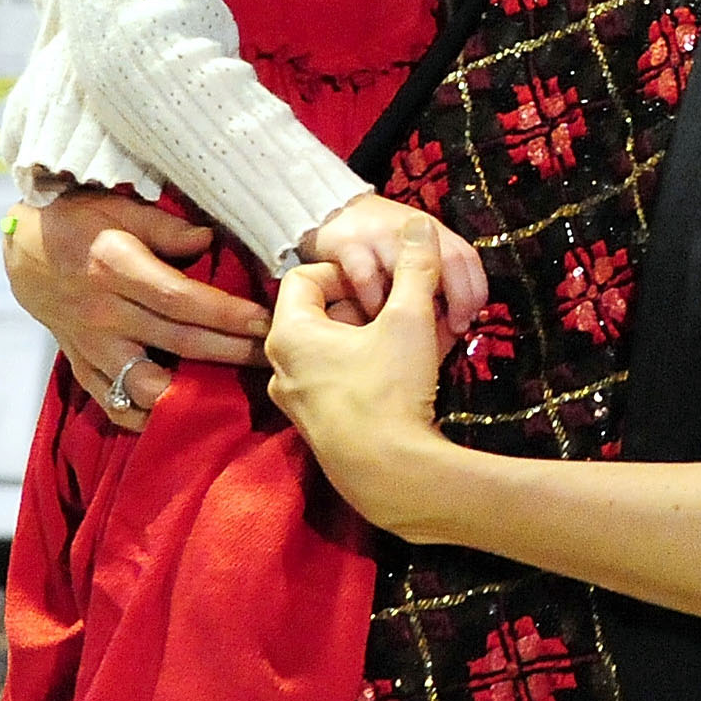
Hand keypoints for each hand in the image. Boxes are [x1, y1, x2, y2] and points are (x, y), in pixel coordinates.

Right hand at [3, 187, 268, 432]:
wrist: (23, 249)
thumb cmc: (80, 221)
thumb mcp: (120, 208)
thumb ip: (165, 226)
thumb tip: (209, 239)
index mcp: (115, 269)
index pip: (179, 299)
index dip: (224, 313)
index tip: (263, 320)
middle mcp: (103, 313)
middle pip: (176, 341)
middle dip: (229, 352)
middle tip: (271, 354)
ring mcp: (90, 345)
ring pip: (142, 383)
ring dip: (187, 394)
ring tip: (232, 391)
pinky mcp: (80, 363)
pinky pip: (110, 402)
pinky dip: (142, 416)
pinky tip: (176, 417)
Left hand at [267, 218, 458, 535]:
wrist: (389, 475)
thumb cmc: (388, 388)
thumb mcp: (409, 319)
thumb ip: (415, 268)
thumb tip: (417, 225)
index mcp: (290, 335)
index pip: (303, 278)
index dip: (346, 270)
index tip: (383, 280)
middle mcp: (281, 367)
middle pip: (322, 315)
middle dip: (370, 306)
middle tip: (408, 308)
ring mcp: (298, 402)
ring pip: (335, 351)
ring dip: (374, 338)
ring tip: (418, 339)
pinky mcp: (320, 428)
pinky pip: (340, 381)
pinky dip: (371, 368)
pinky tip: (412, 374)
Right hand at [300, 194, 489, 340]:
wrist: (331, 209)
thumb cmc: (378, 241)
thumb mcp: (412, 249)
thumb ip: (435, 274)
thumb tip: (459, 316)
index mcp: (432, 232)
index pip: (467, 257)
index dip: (475, 289)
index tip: (471, 318)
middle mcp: (411, 230)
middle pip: (450, 259)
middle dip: (458, 297)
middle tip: (453, 328)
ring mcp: (381, 235)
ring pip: (409, 269)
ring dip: (414, 304)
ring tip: (412, 329)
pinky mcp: (349, 244)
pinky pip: (366, 277)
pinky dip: (373, 302)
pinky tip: (373, 317)